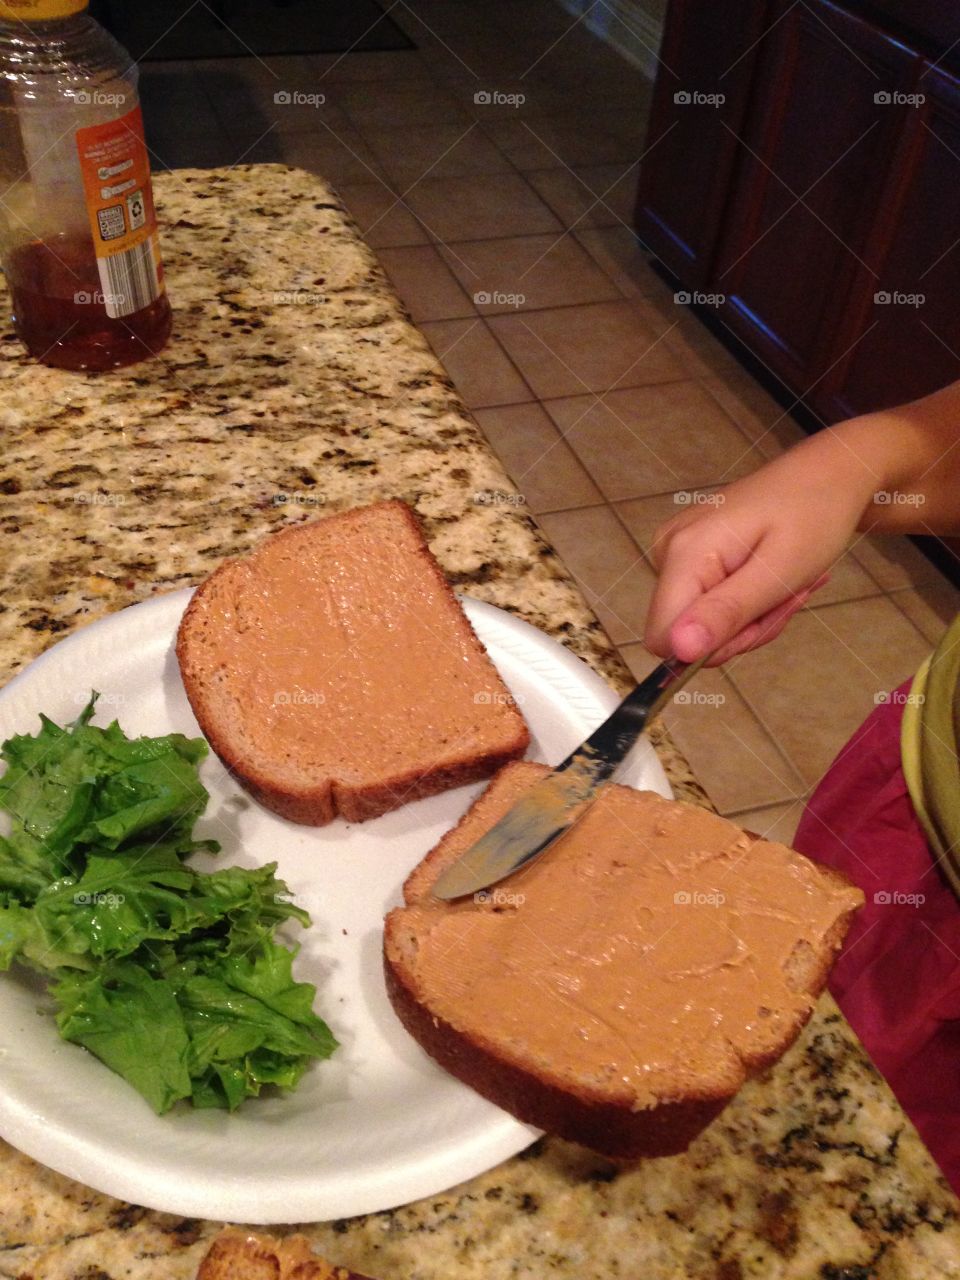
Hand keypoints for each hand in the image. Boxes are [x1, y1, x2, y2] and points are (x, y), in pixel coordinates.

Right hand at [644, 438, 875, 663]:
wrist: (827, 475)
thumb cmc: (813, 515)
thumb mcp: (779, 573)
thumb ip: (726, 613)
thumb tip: (679, 650)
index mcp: (684, 553)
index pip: (663, 638)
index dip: (711, 648)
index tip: (757, 622)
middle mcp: (668, 550)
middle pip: (684, 632)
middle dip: (740, 631)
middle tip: (783, 600)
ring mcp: (676, 550)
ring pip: (700, 622)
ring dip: (749, 618)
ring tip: (784, 586)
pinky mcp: (689, 554)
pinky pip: (707, 603)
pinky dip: (744, 604)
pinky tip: (771, 580)